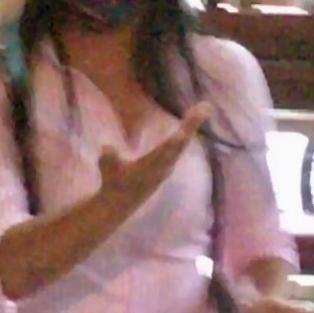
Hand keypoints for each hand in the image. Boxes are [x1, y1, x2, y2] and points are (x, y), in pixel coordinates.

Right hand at [96, 101, 211, 213]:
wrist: (117, 205)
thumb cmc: (113, 184)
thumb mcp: (108, 168)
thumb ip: (110, 157)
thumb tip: (109, 147)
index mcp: (154, 163)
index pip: (174, 142)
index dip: (187, 127)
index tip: (200, 112)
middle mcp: (164, 165)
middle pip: (182, 142)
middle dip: (192, 124)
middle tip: (205, 107)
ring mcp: (165, 169)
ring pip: (180, 147)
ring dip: (188, 131)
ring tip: (196, 115)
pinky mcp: (162, 171)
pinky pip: (175, 152)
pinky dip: (180, 140)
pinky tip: (182, 134)